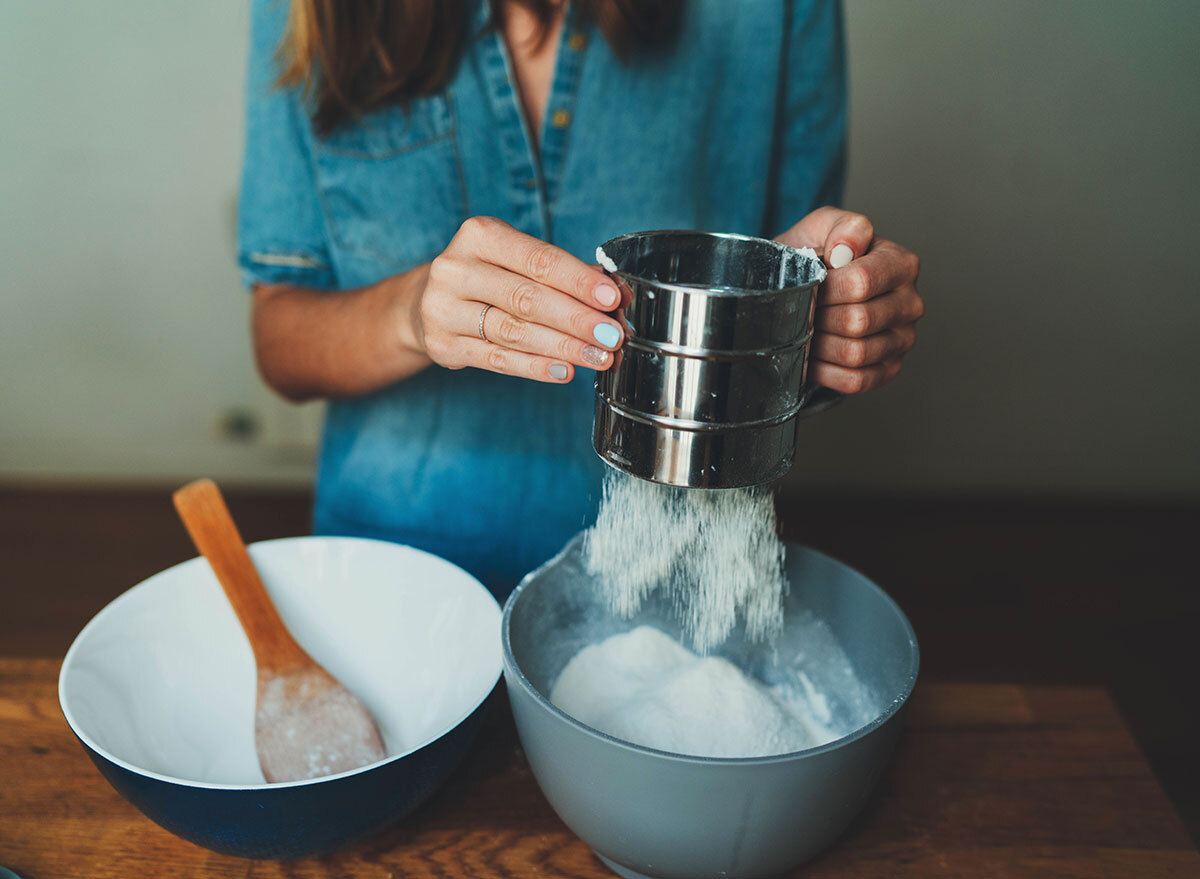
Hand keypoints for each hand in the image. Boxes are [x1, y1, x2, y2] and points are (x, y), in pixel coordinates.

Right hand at [415, 217, 622, 382]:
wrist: (426, 301)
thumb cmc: (488, 276)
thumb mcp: (517, 260)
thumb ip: (562, 274)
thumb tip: (616, 295)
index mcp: (480, 235)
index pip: (539, 260)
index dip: (579, 281)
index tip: (612, 299)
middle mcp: (456, 268)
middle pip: (528, 298)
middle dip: (577, 320)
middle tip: (611, 336)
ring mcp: (444, 308)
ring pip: (514, 332)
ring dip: (563, 348)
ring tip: (597, 358)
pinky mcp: (442, 344)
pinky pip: (498, 360)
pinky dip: (535, 367)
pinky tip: (564, 371)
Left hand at [776, 207, 923, 393]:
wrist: (805, 289)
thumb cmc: (818, 258)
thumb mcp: (823, 227)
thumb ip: (840, 227)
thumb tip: (846, 247)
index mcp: (902, 264)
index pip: (861, 283)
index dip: (826, 287)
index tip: (811, 282)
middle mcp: (911, 303)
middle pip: (857, 322)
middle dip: (820, 317)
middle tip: (804, 309)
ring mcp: (903, 340)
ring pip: (855, 354)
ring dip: (820, 345)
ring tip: (807, 329)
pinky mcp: (889, 370)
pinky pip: (855, 380)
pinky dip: (826, 370)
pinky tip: (813, 354)